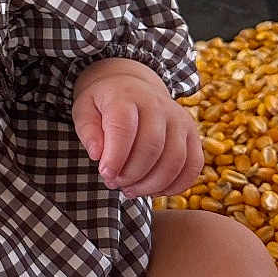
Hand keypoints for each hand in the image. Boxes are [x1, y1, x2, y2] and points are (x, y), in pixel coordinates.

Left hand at [72, 59, 203, 198]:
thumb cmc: (105, 103)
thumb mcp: (84, 110)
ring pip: (174, 160)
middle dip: (132, 174)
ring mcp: (179, 119)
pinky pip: (193, 165)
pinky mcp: (192, 134)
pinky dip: (176, 185)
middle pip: (152, 147)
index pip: (124, 128)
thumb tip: (97, 156)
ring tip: (130, 189)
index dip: (115, 156)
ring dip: (152, 184)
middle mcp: (158, 105)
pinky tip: (155, 190)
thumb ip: (88, 132)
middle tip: (114, 183)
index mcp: (127, 96)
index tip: (105, 174)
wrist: (131, 86)